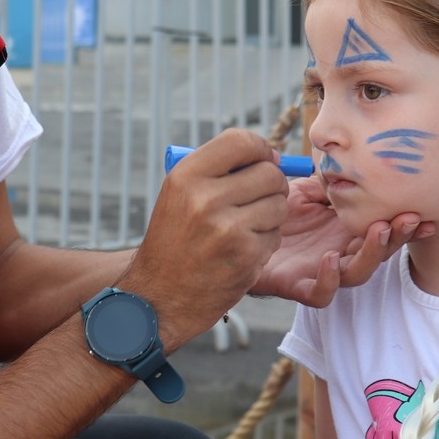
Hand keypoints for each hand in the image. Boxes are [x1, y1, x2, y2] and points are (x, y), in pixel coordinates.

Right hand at [120, 129, 289, 348]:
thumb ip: (218, 170)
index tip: (263, 159)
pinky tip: (242, 250)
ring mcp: (228, 229)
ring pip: (279, 205)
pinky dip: (266, 242)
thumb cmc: (173, 241)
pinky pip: (276, 235)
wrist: (159, 297)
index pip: (240, 141)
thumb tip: (271, 155)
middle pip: (269, 172)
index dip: (260, 148)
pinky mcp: (247, 255)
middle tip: (259, 196)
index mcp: (186, 176)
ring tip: (245, 226)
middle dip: (272, 184)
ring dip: (271, 214)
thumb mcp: (179, 195)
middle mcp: (206, 199)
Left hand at [249, 175, 433, 306]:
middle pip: (379, 252)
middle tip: (410, 217)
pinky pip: (320, 293)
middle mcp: (339, 252)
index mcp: (345, 229)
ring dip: (373, 253)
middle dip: (398, 236)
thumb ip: (333, 180)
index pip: (384, 228)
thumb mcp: (307, 189)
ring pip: (357, 273)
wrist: (235, 230)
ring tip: (378, 229)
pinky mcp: (296, 285)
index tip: (426, 209)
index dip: (406, 223)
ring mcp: (320, 271)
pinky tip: (330, 259)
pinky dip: (329, 280)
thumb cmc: (274, 212)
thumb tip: (359, 164)